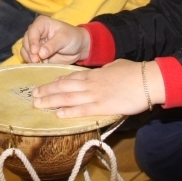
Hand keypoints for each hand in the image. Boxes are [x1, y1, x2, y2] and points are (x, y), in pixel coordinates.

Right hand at [20, 16, 90, 64]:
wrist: (79, 48)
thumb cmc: (73, 38)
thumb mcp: (64, 39)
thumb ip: (52, 46)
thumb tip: (40, 53)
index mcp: (42, 23)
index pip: (32, 31)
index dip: (32, 42)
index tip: (35, 52)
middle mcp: (36, 32)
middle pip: (26, 41)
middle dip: (30, 51)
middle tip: (36, 60)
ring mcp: (35, 43)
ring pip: (25, 50)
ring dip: (29, 57)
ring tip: (38, 63)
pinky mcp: (36, 54)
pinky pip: (29, 58)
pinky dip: (32, 62)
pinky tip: (39, 64)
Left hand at [32, 58, 164, 117]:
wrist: (147, 80)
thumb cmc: (135, 72)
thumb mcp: (117, 65)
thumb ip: (107, 69)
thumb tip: (104, 70)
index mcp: (94, 74)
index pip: (70, 77)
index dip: (56, 82)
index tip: (46, 85)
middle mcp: (90, 84)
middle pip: (64, 87)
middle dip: (47, 91)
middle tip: (33, 95)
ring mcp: (95, 95)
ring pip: (68, 98)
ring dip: (51, 101)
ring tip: (38, 104)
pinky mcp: (102, 107)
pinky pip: (82, 110)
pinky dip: (69, 112)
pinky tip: (58, 114)